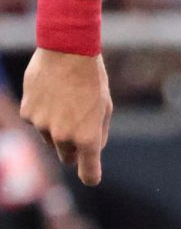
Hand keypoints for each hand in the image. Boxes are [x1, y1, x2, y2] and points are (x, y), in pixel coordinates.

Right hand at [20, 49, 111, 186]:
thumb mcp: (105, 108)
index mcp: (88, 137)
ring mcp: (42, 126)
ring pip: (50, 138)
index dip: (90, 175)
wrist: (67, 51)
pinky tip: (49, 94)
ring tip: (64, 101)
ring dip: (56, 128)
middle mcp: (64, 136)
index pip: (88, 172)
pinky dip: (41, 113)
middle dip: (73, 148)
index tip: (91, 177)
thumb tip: (91, 150)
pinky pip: (35, 121)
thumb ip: (98, 133)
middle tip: (78, 126)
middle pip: (67, 156)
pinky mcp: (27, 113)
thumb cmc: (92, 79)